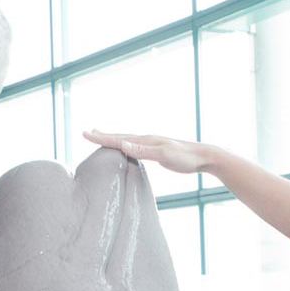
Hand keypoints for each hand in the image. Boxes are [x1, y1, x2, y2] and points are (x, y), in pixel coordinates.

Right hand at [83, 130, 213, 174]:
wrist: (205, 157)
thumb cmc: (186, 158)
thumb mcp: (163, 155)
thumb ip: (143, 151)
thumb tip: (122, 144)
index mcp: (146, 140)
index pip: (118, 138)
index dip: (101, 137)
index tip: (85, 133)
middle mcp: (148, 139)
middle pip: (120, 136)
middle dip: (103, 135)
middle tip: (88, 132)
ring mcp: (153, 144)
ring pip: (128, 140)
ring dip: (114, 138)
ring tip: (103, 136)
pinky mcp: (159, 151)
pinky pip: (136, 146)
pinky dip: (126, 145)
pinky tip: (127, 148)